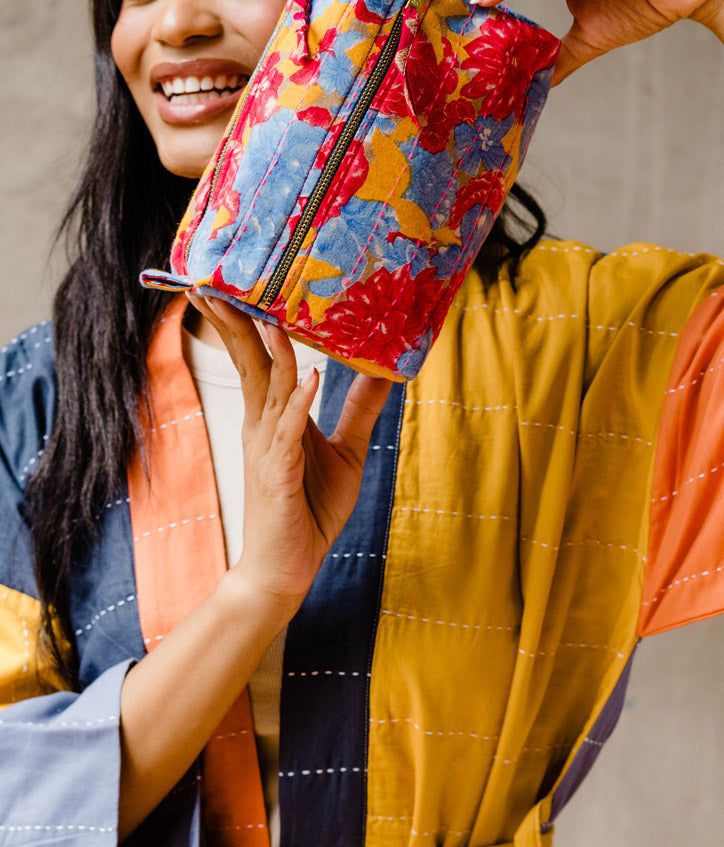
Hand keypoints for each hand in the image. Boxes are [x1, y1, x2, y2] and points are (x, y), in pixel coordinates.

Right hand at [187, 294, 390, 616]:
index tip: (245, 282)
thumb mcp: (347, 451)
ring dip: (272, 349)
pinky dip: (299, 403)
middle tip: (217, 278)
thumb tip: (383, 371)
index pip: (260, 360)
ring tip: (268, 311)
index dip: (251, 321)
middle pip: (249, 363)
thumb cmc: (310, 509)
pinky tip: (311, 377)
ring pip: (268, 388)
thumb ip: (359, 410)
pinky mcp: (278, 473)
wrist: (286, 569)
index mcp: (273, 417)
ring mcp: (266, 448)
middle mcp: (262, 425)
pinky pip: (288, 431)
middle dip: (235, 321)